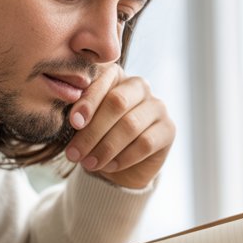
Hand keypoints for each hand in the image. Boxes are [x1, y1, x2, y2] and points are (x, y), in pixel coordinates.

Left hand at [64, 65, 173, 188]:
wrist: (120, 165)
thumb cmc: (96, 136)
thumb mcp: (83, 124)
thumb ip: (79, 116)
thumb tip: (74, 120)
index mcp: (116, 76)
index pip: (103, 80)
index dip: (89, 101)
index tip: (74, 123)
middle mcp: (139, 86)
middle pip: (118, 102)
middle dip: (93, 131)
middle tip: (74, 153)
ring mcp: (157, 107)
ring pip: (131, 125)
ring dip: (106, 148)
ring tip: (89, 163)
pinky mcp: (168, 129)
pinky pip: (145, 143)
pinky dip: (124, 157)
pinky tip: (109, 166)